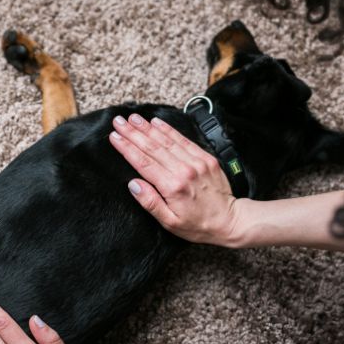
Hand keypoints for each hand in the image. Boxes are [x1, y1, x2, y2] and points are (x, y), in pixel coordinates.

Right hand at [109, 114, 240, 245]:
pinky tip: (157, 122)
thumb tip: (133, 185)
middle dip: (133, 133)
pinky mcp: (206, 158)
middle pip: (153, 147)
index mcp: (173, 187)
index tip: (114, 137)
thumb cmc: (198, 225)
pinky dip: (169, 130)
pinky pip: (184, 140)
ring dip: (148, 127)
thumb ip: (150, 202)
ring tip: (133, 118)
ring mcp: (197, 162)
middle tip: (118, 121)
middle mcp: (184, 171)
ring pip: (167, 140)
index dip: (127, 148)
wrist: (229, 221)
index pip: (144, 163)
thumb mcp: (170, 222)